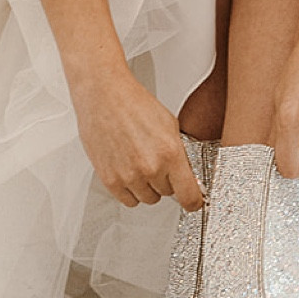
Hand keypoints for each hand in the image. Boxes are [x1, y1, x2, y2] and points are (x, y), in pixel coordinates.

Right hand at [73, 70, 205, 210]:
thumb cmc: (135, 105)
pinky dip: (130, 190)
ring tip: (141, 164)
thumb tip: (186, 176)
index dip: (193, 201)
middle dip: (166, 181)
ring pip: (147, 198)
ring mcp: (128, 176)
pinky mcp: (109, 179)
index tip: (193, 201)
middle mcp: (150, 168)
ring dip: (147, 187)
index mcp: (170, 153)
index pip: (189, 196)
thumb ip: (180, 154)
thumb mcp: (170, 125)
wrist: (105, 96)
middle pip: (167, 194)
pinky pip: (127, 200)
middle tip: (158, 163)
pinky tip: (129, 172)